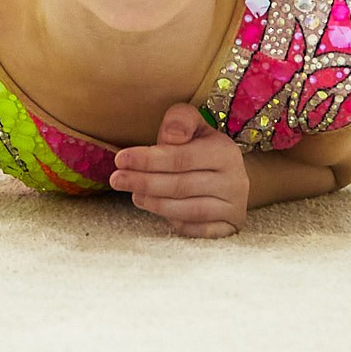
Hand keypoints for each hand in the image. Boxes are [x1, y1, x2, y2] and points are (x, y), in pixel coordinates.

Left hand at [109, 102, 248, 237]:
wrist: (228, 176)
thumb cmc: (200, 148)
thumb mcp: (192, 125)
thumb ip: (179, 121)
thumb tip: (170, 138)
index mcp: (224, 151)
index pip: (181, 157)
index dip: (148, 159)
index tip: (120, 159)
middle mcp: (234, 181)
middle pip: (182, 185)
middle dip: (144, 182)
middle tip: (116, 179)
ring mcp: (233, 207)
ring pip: (189, 210)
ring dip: (156, 203)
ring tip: (134, 194)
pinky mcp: (229, 228)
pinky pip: (197, 231)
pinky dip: (176, 223)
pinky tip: (157, 211)